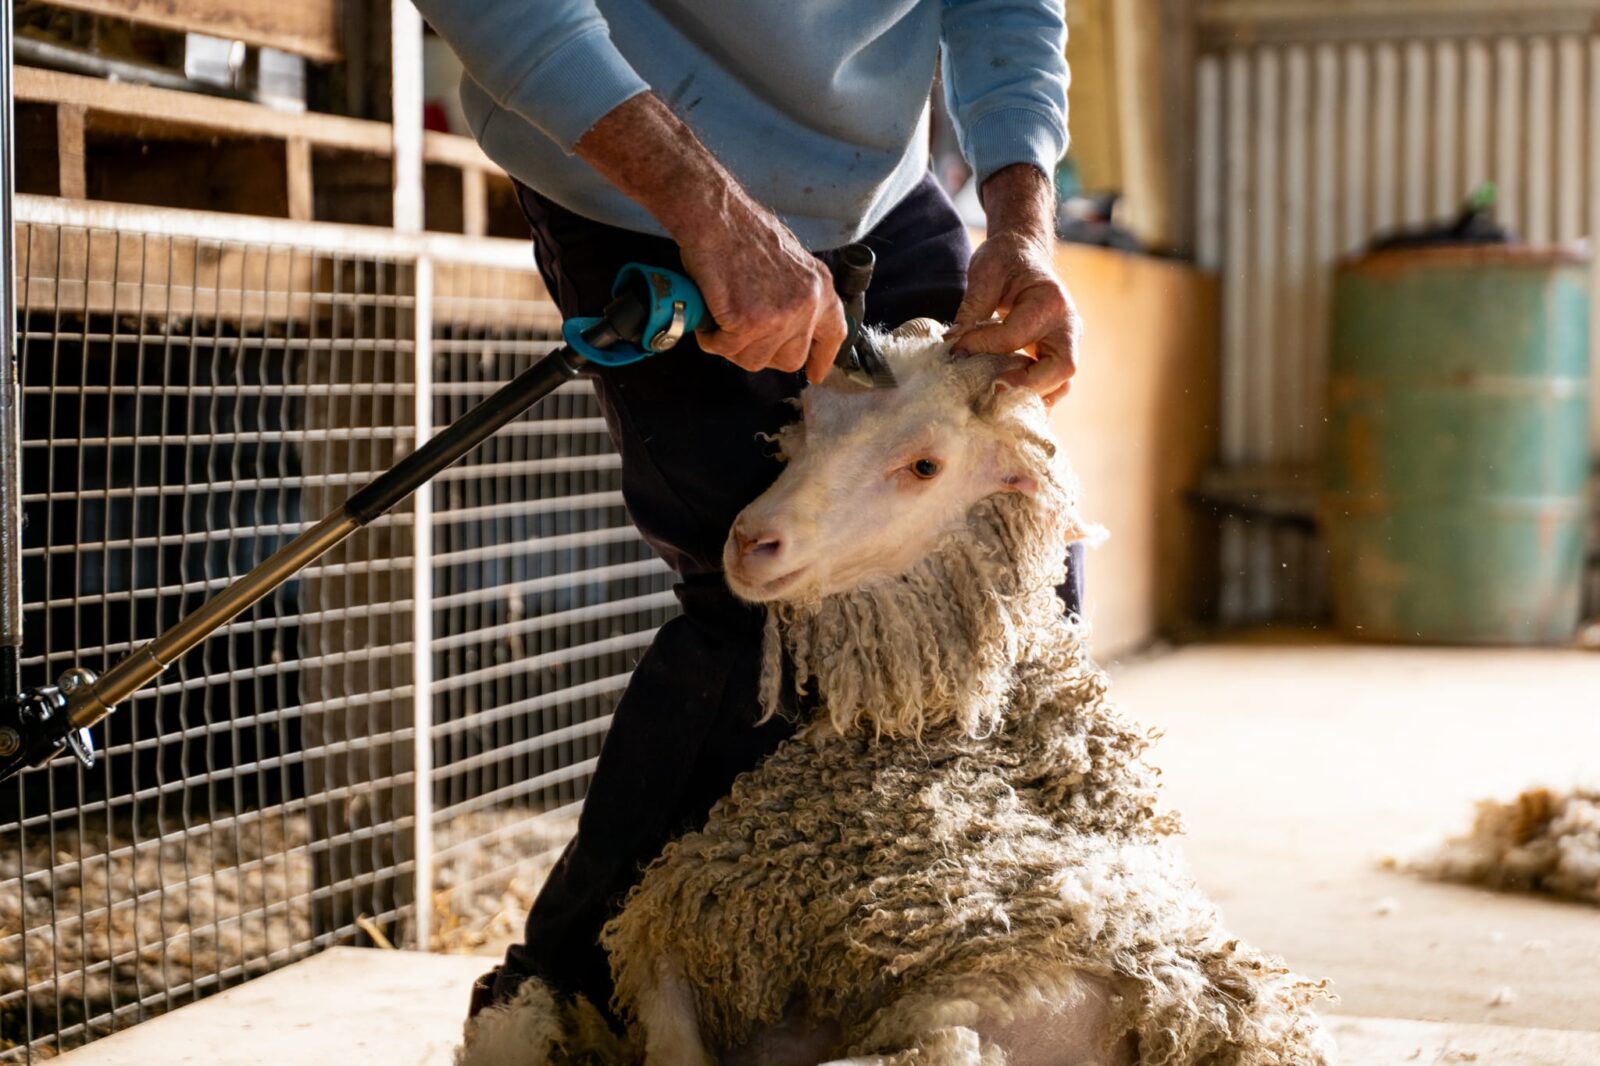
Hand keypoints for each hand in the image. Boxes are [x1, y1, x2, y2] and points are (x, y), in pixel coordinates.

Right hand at [572, 94, 845, 383]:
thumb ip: (796, 295)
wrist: (716, 214)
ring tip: (722, 314)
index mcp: (820, 287)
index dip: (822, 358)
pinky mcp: (748, 322)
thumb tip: (788, 327)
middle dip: (763, 352)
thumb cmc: (742, 231)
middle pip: (789, 359)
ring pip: (754, 360)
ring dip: (732, 345)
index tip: (815, 373)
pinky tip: (709, 314)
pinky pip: (725, 348)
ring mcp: (779, 317)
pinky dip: (710, 337)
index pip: (833, 334)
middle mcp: (806, 305)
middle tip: (741, 332)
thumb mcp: (790, 261)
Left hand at [946, 164, 1080, 405]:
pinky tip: (1006, 396)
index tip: (956, 350)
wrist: (1023, 254)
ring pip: (1061, 382)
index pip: (1016, 336)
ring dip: (1032, 395)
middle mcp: (1067, 324)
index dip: (983, 346)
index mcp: (1050, 300)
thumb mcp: (985, 273)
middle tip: (992, 389)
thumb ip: (971, 308)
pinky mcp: (1057, 352)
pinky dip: (1034, 394)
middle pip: (1061, 368)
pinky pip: (1053, 383)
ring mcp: (1067, 341)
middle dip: (1026, 384)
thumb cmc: (1005, 260)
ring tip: (997, 398)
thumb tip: (952, 342)